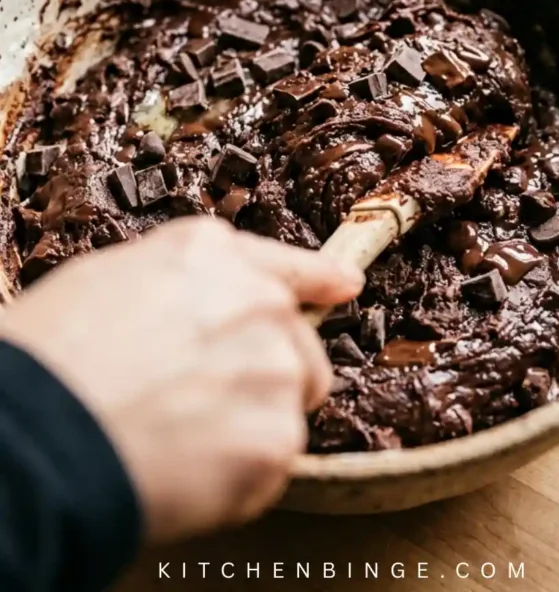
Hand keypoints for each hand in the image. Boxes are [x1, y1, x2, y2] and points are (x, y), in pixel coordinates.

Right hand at [0, 218, 362, 538]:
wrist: (39, 432)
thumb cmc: (51, 356)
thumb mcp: (106, 281)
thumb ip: (177, 286)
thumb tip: (200, 308)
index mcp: (211, 255)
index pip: (284, 264)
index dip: (316, 277)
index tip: (344, 285)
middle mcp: (258, 301)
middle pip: (294, 344)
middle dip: (265, 375)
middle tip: (202, 406)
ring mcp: (275, 369)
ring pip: (287, 406)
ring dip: (250, 426)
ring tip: (181, 440)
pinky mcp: (276, 439)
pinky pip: (271, 464)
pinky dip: (238, 478)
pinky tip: (185, 473)